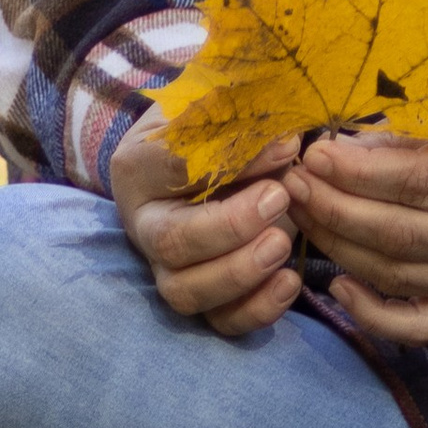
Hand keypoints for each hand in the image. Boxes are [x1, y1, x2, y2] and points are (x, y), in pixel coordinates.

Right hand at [111, 106, 303, 336]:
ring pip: (186, 292)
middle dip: (230, 227)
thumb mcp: (224, 105)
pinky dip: (256, 309)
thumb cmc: (220, 126)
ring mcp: (168, 267)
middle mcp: (144, 224)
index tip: (287, 145)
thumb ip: (245, 116)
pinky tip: (290, 281)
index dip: (230, 159)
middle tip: (280, 198)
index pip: (168, 164)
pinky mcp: (203, 298)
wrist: (224, 156)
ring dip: (240, 273)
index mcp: (137, 166)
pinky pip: (219, 322)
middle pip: (171, 242)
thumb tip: (284, 142)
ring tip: (284, 243)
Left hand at [286, 78, 427, 342]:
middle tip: (294, 186)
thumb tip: (339, 149)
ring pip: (398, 275)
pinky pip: (419, 325)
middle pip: (401, 232)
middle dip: (337, 208)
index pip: (419, 181)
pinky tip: (337, 286)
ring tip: (303, 216)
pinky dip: (374, 314)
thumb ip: (407, 139)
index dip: (360, 172)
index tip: (314, 156)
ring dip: (340, 247)